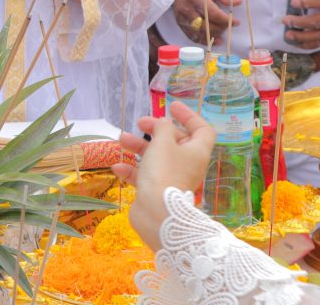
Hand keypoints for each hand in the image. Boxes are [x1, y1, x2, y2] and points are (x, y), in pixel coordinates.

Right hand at [111, 103, 217, 250]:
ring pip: (156, 157)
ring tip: (121, 140)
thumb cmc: (164, 171)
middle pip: (174, 141)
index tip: (171, 107)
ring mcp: (172, 178)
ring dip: (139, 147)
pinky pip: (145, 175)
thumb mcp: (163, 141)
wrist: (157, 212)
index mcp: (196, 151)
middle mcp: (187, 164)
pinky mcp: (157, 190)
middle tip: (140, 123)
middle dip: (156, 130)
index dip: (188, 116)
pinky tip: (118, 166)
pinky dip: (133, 169)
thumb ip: (163, 127)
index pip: (201, 129)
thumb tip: (163, 124)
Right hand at [167, 0, 241, 44]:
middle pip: (205, 26)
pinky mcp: (179, 21)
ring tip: (223, 34)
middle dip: (220, 28)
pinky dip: (203, 40)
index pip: (213, 14)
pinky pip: (191, 35)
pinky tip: (213, 39)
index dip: (226, 20)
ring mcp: (182, 17)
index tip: (236, 22)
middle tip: (229, 26)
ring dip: (212, 36)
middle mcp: (187, 9)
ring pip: (198, 33)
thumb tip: (238, 2)